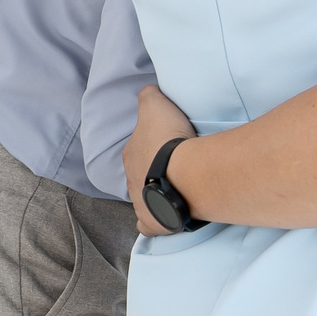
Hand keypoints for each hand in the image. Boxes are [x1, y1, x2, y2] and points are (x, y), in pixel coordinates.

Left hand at [124, 84, 197, 237]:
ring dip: (156, 192)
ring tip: (178, 187)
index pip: (138, 147)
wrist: (185, 174)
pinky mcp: (153, 222)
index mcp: (131, 154)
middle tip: (177, 165)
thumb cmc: (169, 140)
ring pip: (144, 197)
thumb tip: (147, 91)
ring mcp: (141, 203)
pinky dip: (155, 220)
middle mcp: (131, 180)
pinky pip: (149, 224)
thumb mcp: (155, 105)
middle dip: (153, 169)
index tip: (169, 142)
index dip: (153, 144)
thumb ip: (149, 96)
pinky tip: (166, 216)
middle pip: (141, 173)